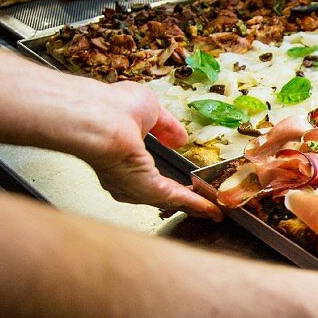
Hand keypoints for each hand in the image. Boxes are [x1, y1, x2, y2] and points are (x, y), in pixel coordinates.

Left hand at [75, 81, 221, 219]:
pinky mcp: (147, 191)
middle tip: (205, 204)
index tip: (187, 181)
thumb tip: (180, 139)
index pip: (148, 170)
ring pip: (170, 200)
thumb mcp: (149, 109)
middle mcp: (126, 175)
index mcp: (122, 153)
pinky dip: (196, 205)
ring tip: (213, 209)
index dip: (167, 174)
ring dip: (193, 205)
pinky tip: (212, 209)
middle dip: (183, 199)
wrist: (103, 120)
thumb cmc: (113, 107)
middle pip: (159, 192)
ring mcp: (135, 186)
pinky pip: (176, 200)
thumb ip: (166, 126)